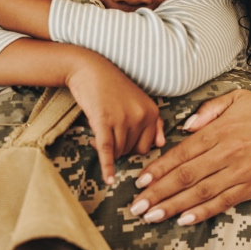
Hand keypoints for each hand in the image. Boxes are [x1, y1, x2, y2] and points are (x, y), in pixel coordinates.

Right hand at [65, 56, 164, 185]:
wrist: (89, 69)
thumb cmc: (112, 86)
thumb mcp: (138, 101)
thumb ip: (153, 122)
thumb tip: (161, 144)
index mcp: (152, 112)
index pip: (147, 147)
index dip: (132, 149)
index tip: (121, 143)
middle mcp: (141, 116)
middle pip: (132, 151)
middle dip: (120, 149)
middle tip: (106, 136)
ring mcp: (123, 119)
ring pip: (119, 152)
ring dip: (107, 149)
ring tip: (96, 134)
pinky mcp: (104, 121)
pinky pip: (107, 150)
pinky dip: (107, 166)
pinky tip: (108, 180)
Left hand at [128, 89, 250, 224]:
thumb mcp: (238, 98)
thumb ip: (209, 110)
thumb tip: (186, 125)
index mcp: (218, 131)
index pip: (180, 153)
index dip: (157, 169)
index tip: (139, 181)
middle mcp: (225, 153)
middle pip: (184, 177)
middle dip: (157, 194)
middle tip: (135, 207)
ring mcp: (239, 173)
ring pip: (199, 193)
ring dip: (173, 207)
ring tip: (151, 217)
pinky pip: (223, 202)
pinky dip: (203, 212)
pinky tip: (185, 220)